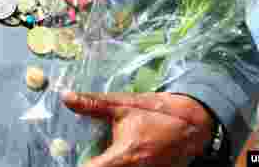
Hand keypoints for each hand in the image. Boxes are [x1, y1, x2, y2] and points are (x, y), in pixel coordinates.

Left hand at [62, 91, 213, 166]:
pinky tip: (110, 157)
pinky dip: (115, 164)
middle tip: (79, 155)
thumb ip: (93, 105)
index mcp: (124, 156)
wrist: (193, 125)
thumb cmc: (157, 114)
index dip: (78, 166)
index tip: (65, 159)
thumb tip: (66, 98)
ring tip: (93, 155)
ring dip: (104, 164)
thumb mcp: (124, 106)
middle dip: (90, 164)